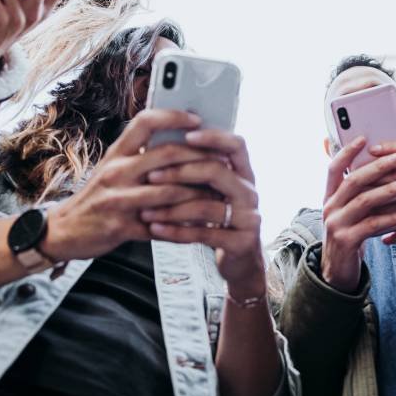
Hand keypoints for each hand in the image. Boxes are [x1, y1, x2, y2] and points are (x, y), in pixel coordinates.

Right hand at [42, 110, 214, 261]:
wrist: (63, 231)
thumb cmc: (97, 197)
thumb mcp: (112, 168)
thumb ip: (139, 154)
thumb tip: (179, 140)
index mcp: (116, 153)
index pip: (145, 121)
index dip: (173, 116)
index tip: (197, 117)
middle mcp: (116, 171)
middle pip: (165, 154)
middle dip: (199, 156)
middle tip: (223, 160)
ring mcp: (118, 199)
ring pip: (168, 191)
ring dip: (198, 193)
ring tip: (219, 193)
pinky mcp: (121, 228)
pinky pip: (161, 226)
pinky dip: (183, 227)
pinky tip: (200, 226)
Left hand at [142, 130, 268, 299]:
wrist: (241, 260)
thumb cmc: (219, 219)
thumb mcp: (215, 192)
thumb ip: (200, 171)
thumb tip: (163, 144)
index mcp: (244, 174)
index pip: (236, 145)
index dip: (213, 137)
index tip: (186, 135)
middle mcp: (250, 192)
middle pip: (218, 171)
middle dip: (181, 172)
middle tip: (151, 175)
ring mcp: (249, 218)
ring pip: (207, 206)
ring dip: (172, 208)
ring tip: (145, 210)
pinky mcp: (241, 242)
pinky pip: (204, 233)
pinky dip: (176, 231)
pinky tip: (155, 229)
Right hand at [319, 137, 395, 292]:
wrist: (338, 272)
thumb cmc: (351, 235)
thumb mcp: (350, 212)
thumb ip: (359, 194)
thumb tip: (382, 167)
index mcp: (329, 197)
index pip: (334, 168)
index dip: (347, 152)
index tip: (363, 138)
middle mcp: (329, 208)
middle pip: (353, 181)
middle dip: (377, 168)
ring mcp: (335, 224)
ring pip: (364, 201)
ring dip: (389, 190)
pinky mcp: (346, 241)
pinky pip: (372, 224)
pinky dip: (392, 217)